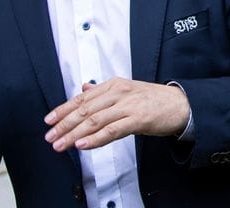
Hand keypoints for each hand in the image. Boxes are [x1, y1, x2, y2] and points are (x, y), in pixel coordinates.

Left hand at [43, 79, 189, 151]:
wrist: (180, 104)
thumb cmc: (153, 100)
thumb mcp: (126, 90)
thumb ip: (103, 91)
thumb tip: (84, 88)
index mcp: (113, 84)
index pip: (82, 98)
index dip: (63, 109)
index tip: (49, 121)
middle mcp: (118, 92)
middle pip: (85, 109)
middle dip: (64, 124)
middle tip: (50, 136)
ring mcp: (128, 105)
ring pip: (95, 120)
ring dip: (74, 134)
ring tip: (61, 144)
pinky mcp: (138, 119)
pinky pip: (112, 130)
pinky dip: (95, 138)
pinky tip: (83, 145)